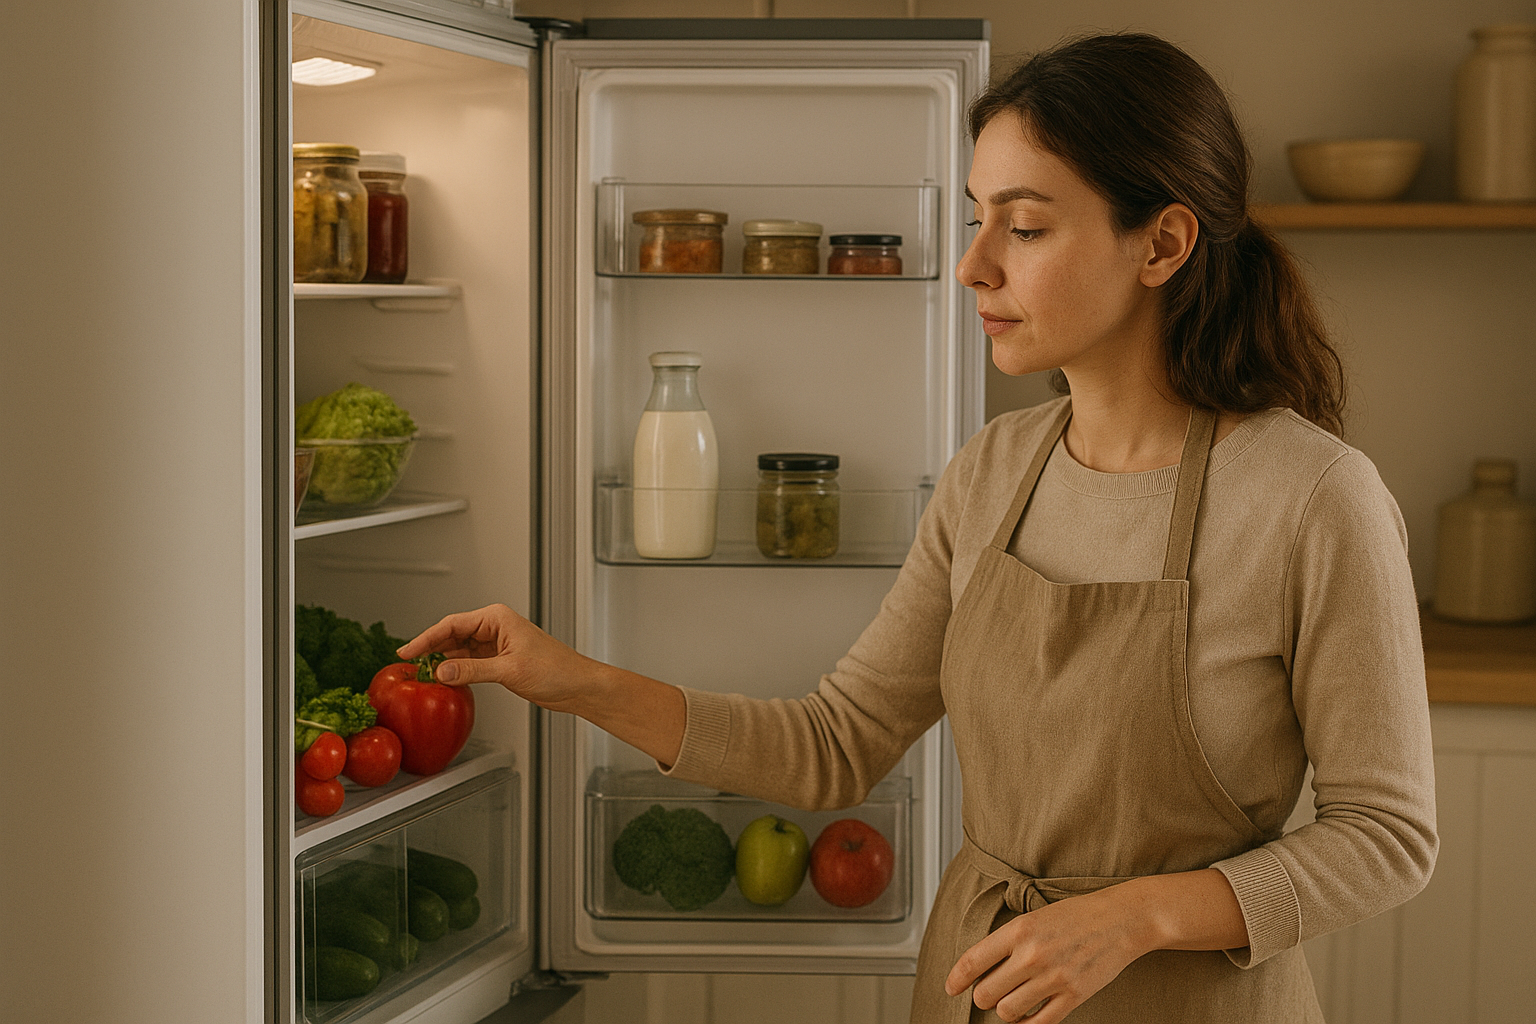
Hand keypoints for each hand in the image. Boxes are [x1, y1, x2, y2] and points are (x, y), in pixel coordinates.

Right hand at [396, 604, 593, 711]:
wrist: (577, 685)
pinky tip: (445, 680)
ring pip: (459, 650)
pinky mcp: (499, 661)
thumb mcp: (509, 670)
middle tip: (407, 664)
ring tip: (422, 673)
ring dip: (442, 661)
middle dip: (430, 649)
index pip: (452, 624)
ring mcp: (496, 644)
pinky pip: (469, 662)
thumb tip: (442, 672)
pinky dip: (456, 671)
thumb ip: (473, 671)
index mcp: (497, 618)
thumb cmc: (556, 669)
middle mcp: (495, 627)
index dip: (426, 638)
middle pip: (452, 635)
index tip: (407, 651)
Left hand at [944, 885, 1146, 1022]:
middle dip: (983, 996)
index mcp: (1019, 930)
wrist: (1120, 919)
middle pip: (986, 992)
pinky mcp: (1074, 995)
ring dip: (1006, 1011)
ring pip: (1007, 1012)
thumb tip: (983, 965)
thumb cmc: (1078, 915)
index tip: (951, 988)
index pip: (973, 960)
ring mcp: (1053, 977)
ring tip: (1012, 1002)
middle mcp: (1032, 954)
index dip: (956, 979)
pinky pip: (1039, 1023)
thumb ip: (1009, 940)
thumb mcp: (1036, 916)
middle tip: (990, 992)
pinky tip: (1029, 1016)